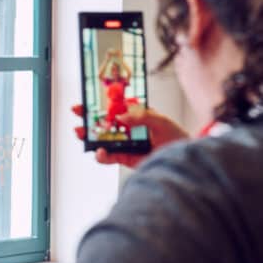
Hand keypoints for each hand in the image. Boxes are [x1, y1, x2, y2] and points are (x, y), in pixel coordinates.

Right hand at [72, 103, 187, 167]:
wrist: (185, 159)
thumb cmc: (176, 137)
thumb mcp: (160, 121)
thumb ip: (141, 116)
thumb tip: (120, 117)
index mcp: (133, 116)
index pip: (112, 108)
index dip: (98, 105)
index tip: (85, 102)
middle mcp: (126, 129)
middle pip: (102, 123)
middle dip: (87, 121)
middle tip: (77, 117)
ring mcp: (124, 144)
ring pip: (102, 140)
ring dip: (89, 137)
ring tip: (81, 134)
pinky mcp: (125, 158)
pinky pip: (109, 157)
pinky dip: (102, 156)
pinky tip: (100, 152)